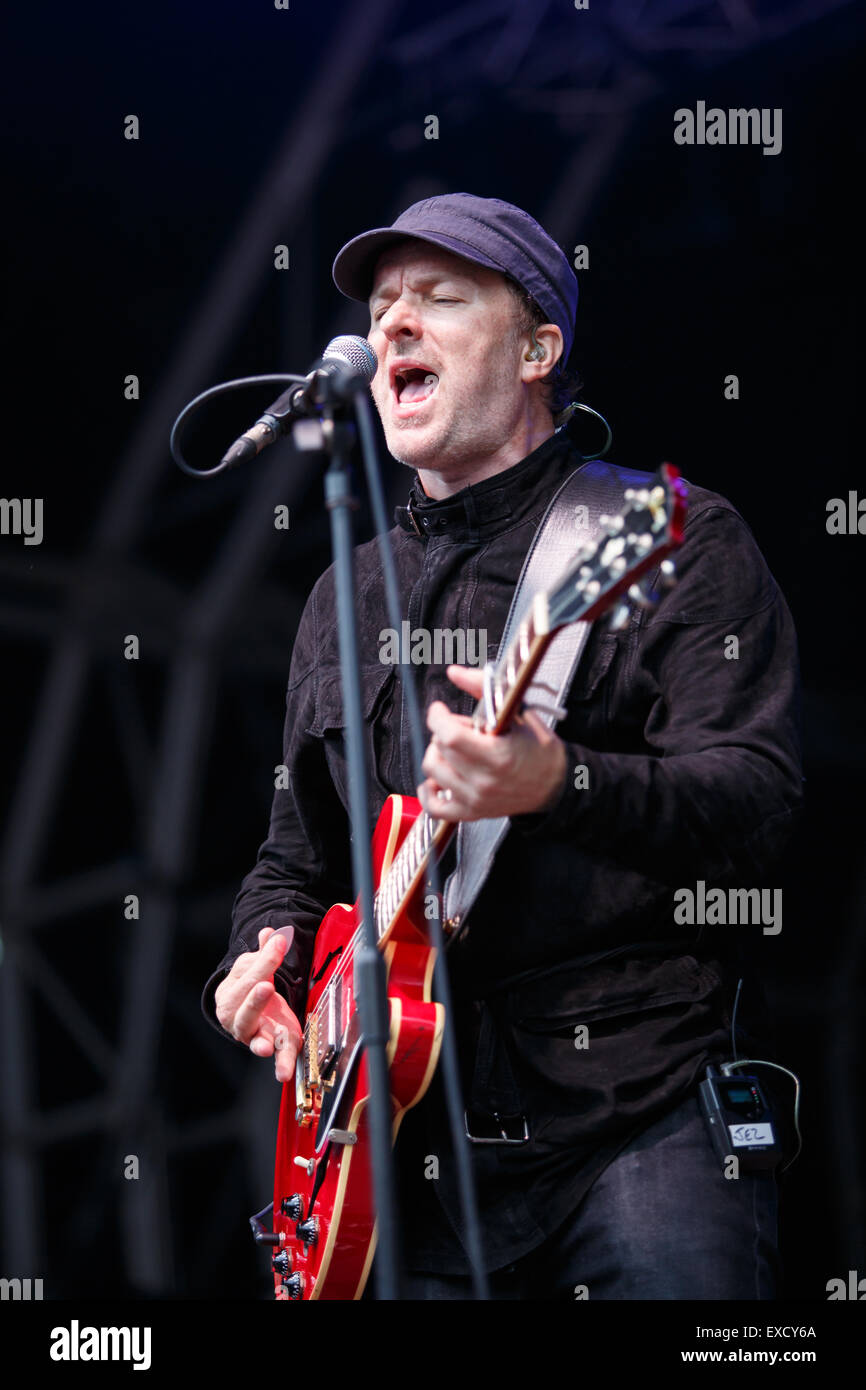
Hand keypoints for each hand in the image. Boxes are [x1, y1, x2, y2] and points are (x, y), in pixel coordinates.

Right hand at [214, 927, 302, 1083]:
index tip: (279, 943)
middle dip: (255, 998)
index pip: (246, 976)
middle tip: (265, 985)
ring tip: (266, 1045)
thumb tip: (269, 932)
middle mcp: (238, 1017)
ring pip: (253, 1037)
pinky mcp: (274, 1045)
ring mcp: (254, 1034)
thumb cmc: (250, 987)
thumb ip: (264, 953)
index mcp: (231, 994)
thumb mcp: (254, 968)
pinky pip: (276, 1056)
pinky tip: (283, 1073)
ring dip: (260, 1040)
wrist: (250, 1011)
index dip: (263, 961)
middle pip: (245, 1009)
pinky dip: (280, 1065)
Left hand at [417, 664, 567, 821]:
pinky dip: (428, 792)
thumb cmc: (539, 750)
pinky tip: (437, 779)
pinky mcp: (471, 813)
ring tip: (457, 751)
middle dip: (444, 732)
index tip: (440, 709)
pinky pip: (434, 807)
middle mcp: (484, 781)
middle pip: (440, 749)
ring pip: (432, 771)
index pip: (449, 735)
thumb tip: (456, 672)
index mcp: (498, 756)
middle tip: (463, 729)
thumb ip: (484, 689)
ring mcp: (476, 799)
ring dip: (438, 755)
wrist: (554, 785)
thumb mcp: (519, 714)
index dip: (438, 717)